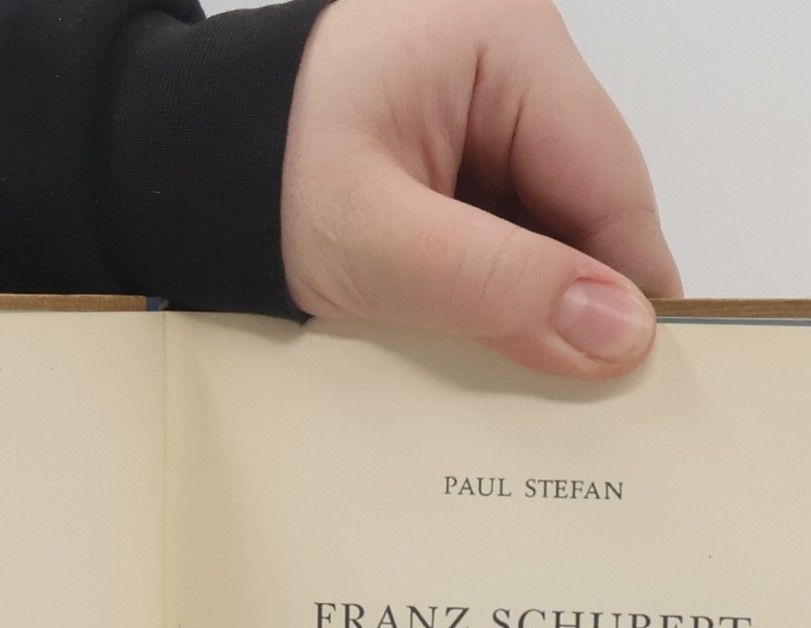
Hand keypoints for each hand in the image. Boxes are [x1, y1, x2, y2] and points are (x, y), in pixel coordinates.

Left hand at [281, 0, 681, 376]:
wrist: (172, 165)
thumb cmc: (255, 180)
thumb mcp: (379, 244)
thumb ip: (501, 288)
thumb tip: (621, 334)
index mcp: (507, 40)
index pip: (611, 180)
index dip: (632, 286)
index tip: (637, 380)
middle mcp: (512, 56)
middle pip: (587, 204)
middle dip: (578, 300)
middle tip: (579, 404)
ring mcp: (486, 102)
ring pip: (551, 225)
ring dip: (535, 304)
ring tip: (522, 382)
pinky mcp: (458, 147)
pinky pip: (507, 228)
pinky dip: (498, 290)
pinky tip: (481, 343)